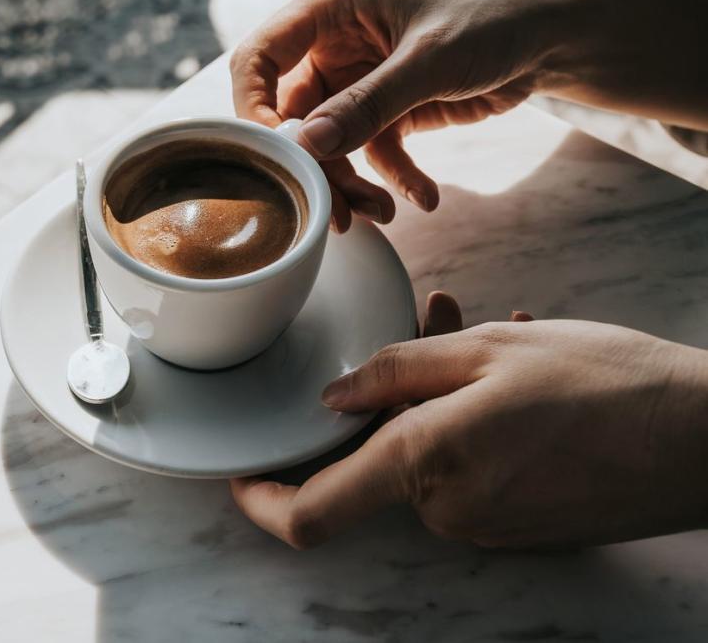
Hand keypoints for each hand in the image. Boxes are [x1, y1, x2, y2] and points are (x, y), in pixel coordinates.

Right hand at [230, 0, 707, 230]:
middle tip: (335, 208)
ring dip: (350, 181)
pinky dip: (391, 179)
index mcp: (328, 9)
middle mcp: (331, 44)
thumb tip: (308, 146)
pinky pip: (369, 154)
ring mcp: (355, 80)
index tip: (278, 155)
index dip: (254, 109)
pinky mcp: (385, 110)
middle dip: (313, 164)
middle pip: (291, 114)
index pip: (258, 60)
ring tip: (382, 212)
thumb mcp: (431, 60)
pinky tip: (424, 199)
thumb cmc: (493, 21)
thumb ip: (368, 103)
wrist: (552, 37)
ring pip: (327, 143)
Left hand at [231, 294, 707, 547]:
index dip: (262, 500)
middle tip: (437, 322)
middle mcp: (448, 509)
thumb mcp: (488, 350)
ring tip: (494, 330)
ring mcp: (487, 524)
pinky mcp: (520, 524)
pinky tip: (520, 367)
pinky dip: (474, 419)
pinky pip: (469, 467)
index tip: (241, 476)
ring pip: (429, 451)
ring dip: (442, 393)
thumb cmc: (605, 384)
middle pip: (381, 455)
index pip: (312, 513)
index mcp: (425, 465)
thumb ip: (396, 371)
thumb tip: (334, 396)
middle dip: (393, 392)